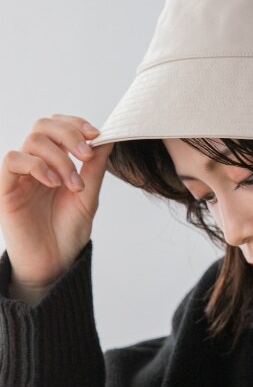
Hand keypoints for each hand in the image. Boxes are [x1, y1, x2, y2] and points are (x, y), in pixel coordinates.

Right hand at [0, 114, 112, 299]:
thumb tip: (108, 137)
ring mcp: (21, 175)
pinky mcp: (6, 188)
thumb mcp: (89, 196)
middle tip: (86, 156)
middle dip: (69, 134)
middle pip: (44, 125)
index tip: (96, 134)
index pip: (59, 126)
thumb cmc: (69, 231)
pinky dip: (37, 165)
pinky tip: (53, 183)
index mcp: (56, 162)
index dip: (76, 124)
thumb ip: (95, 168)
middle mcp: (37, 164)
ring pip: (32, 140)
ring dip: (59, 158)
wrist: (54, 263)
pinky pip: (13, 160)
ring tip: (72, 184)